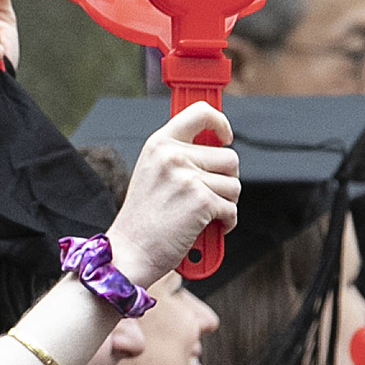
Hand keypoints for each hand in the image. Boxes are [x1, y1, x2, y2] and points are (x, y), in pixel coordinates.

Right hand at [106, 101, 239, 287]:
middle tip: (204, 196)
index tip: (224, 136)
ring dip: (225, 203)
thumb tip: (216, 145)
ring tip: (199, 214)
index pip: (200, 112)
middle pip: (229, 157)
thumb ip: (179, 155)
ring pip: (234, 185)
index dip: (220, 122)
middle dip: (224, 180)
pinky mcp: (201, 201)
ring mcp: (187, 177)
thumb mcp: (152, 173)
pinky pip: (232, 208)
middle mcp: (173, 155)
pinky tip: (204, 228)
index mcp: (159, 143)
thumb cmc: (142, 219)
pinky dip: (225, 223)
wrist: (130, 252)